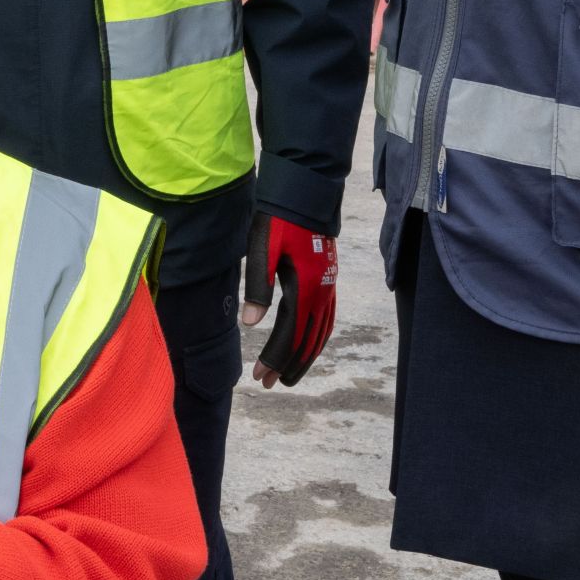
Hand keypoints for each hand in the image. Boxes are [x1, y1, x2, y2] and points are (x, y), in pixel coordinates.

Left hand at [239, 216, 337, 387]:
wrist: (305, 196)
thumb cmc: (278, 221)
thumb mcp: (262, 250)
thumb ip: (257, 287)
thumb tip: (250, 324)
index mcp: (305, 288)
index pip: (290, 335)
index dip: (275, 358)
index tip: (260, 376)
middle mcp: (322, 293)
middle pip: (307, 340)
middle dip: (288, 365)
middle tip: (270, 383)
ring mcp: (329, 288)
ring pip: (321, 333)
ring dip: (305, 357)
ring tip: (289, 375)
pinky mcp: (330, 281)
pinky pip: (327, 320)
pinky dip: (318, 339)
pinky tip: (308, 345)